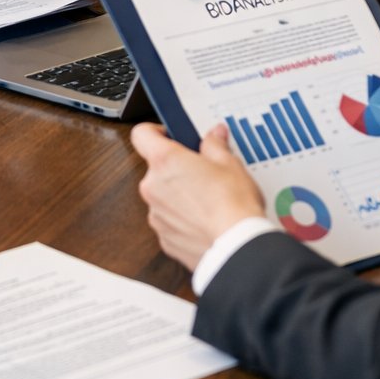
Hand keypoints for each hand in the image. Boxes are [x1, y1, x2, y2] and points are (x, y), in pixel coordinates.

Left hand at [130, 122, 266, 271]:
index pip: (141, 134)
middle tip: (201, 171)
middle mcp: (152, 187)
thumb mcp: (230, 164)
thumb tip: (214, 136)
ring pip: (162, 197)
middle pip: (156, 169)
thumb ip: (215, 145)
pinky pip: (169, 221)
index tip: (168, 134)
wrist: (237, 247)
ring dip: (178, 195)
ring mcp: (156, 215)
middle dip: (176, 168)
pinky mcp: (164, 238)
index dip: (154, 131)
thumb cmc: (233, 205)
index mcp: (165, 161)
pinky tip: (205, 220)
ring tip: (208, 200)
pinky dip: (182, 219)